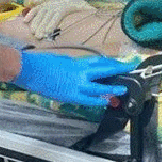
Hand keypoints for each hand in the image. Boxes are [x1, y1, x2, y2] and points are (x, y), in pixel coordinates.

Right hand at [12, 52, 135, 105]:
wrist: (29, 69)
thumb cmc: (44, 62)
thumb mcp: (65, 60)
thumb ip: (79, 66)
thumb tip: (89, 71)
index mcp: (79, 62)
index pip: (103, 62)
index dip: (116, 63)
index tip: (128, 62)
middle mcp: (80, 73)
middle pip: (105, 71)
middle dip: (119, 70)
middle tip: (132, 69)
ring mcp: (76, 86)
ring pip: (99, 88)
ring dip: (112, 89)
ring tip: (123, 90)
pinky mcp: (69, 96)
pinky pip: (87, 100)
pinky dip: (98, 101)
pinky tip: (106, 101)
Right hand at [23, 0, 94, 38]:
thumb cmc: (78, 3)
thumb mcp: (84, 6)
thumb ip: (89, 11)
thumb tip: (95, 13)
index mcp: (63, 7)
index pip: (56, 16)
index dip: (51, 24)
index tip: (48, 32)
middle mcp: (54, 6)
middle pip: (46, 17)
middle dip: (42, 27)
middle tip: (38, 37)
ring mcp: (47, 5)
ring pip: (40, 14)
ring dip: (35, 23)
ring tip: (33, 33)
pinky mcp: (43, 5)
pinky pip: (35, 9)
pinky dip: (30, 14)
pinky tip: (25, 21)